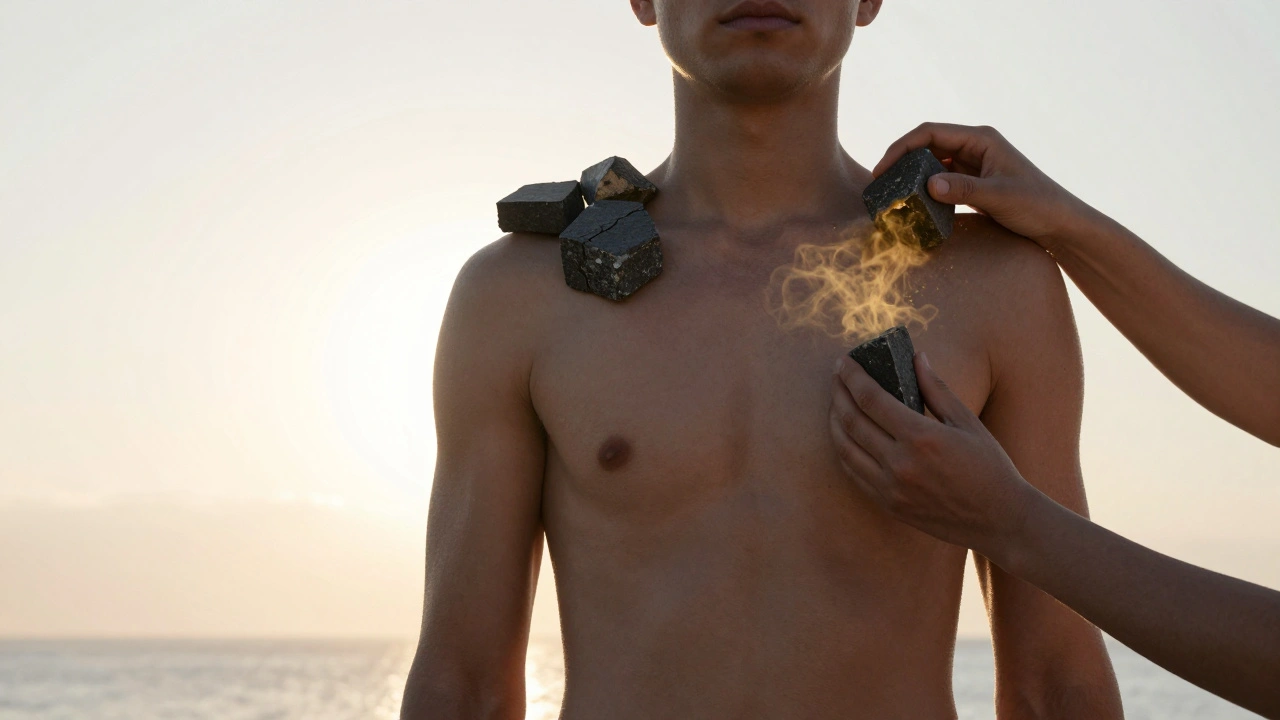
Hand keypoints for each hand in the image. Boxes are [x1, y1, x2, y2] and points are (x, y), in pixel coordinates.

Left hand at [829, 351, 1039, 559]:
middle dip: (838, 393)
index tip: (844, 361)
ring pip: (845, 449)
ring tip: (835, 402)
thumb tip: (916, 356)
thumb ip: (936, 389)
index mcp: (921, 437)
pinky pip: (854, 473)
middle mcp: (900, 463)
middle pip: (852, 421)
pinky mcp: (889, 505)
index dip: (852, 377)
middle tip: (837, 375)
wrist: (999, 520)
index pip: (871, 399)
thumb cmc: (989, 467)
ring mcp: (891, 487)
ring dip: (834, 421)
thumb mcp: (967, 422)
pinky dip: (844, 450)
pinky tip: (845, 435)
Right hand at [872, 122, 1087, 249]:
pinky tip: (916, 205)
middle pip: (927, 146)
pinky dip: (926, 190)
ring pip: (932, 163)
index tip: (882, 170)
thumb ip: (964, 190)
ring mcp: (974, 164)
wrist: (1060, 223)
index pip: (930, 133)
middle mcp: (975, 146)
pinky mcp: (974, 182)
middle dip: (901, 162)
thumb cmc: (1037, 205)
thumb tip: (928, 186)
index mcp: (981, 139)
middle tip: (881, 185)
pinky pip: (942, 180)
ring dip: (912, 177)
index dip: (901, 148)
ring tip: (893, 195)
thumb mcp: (999, 197)